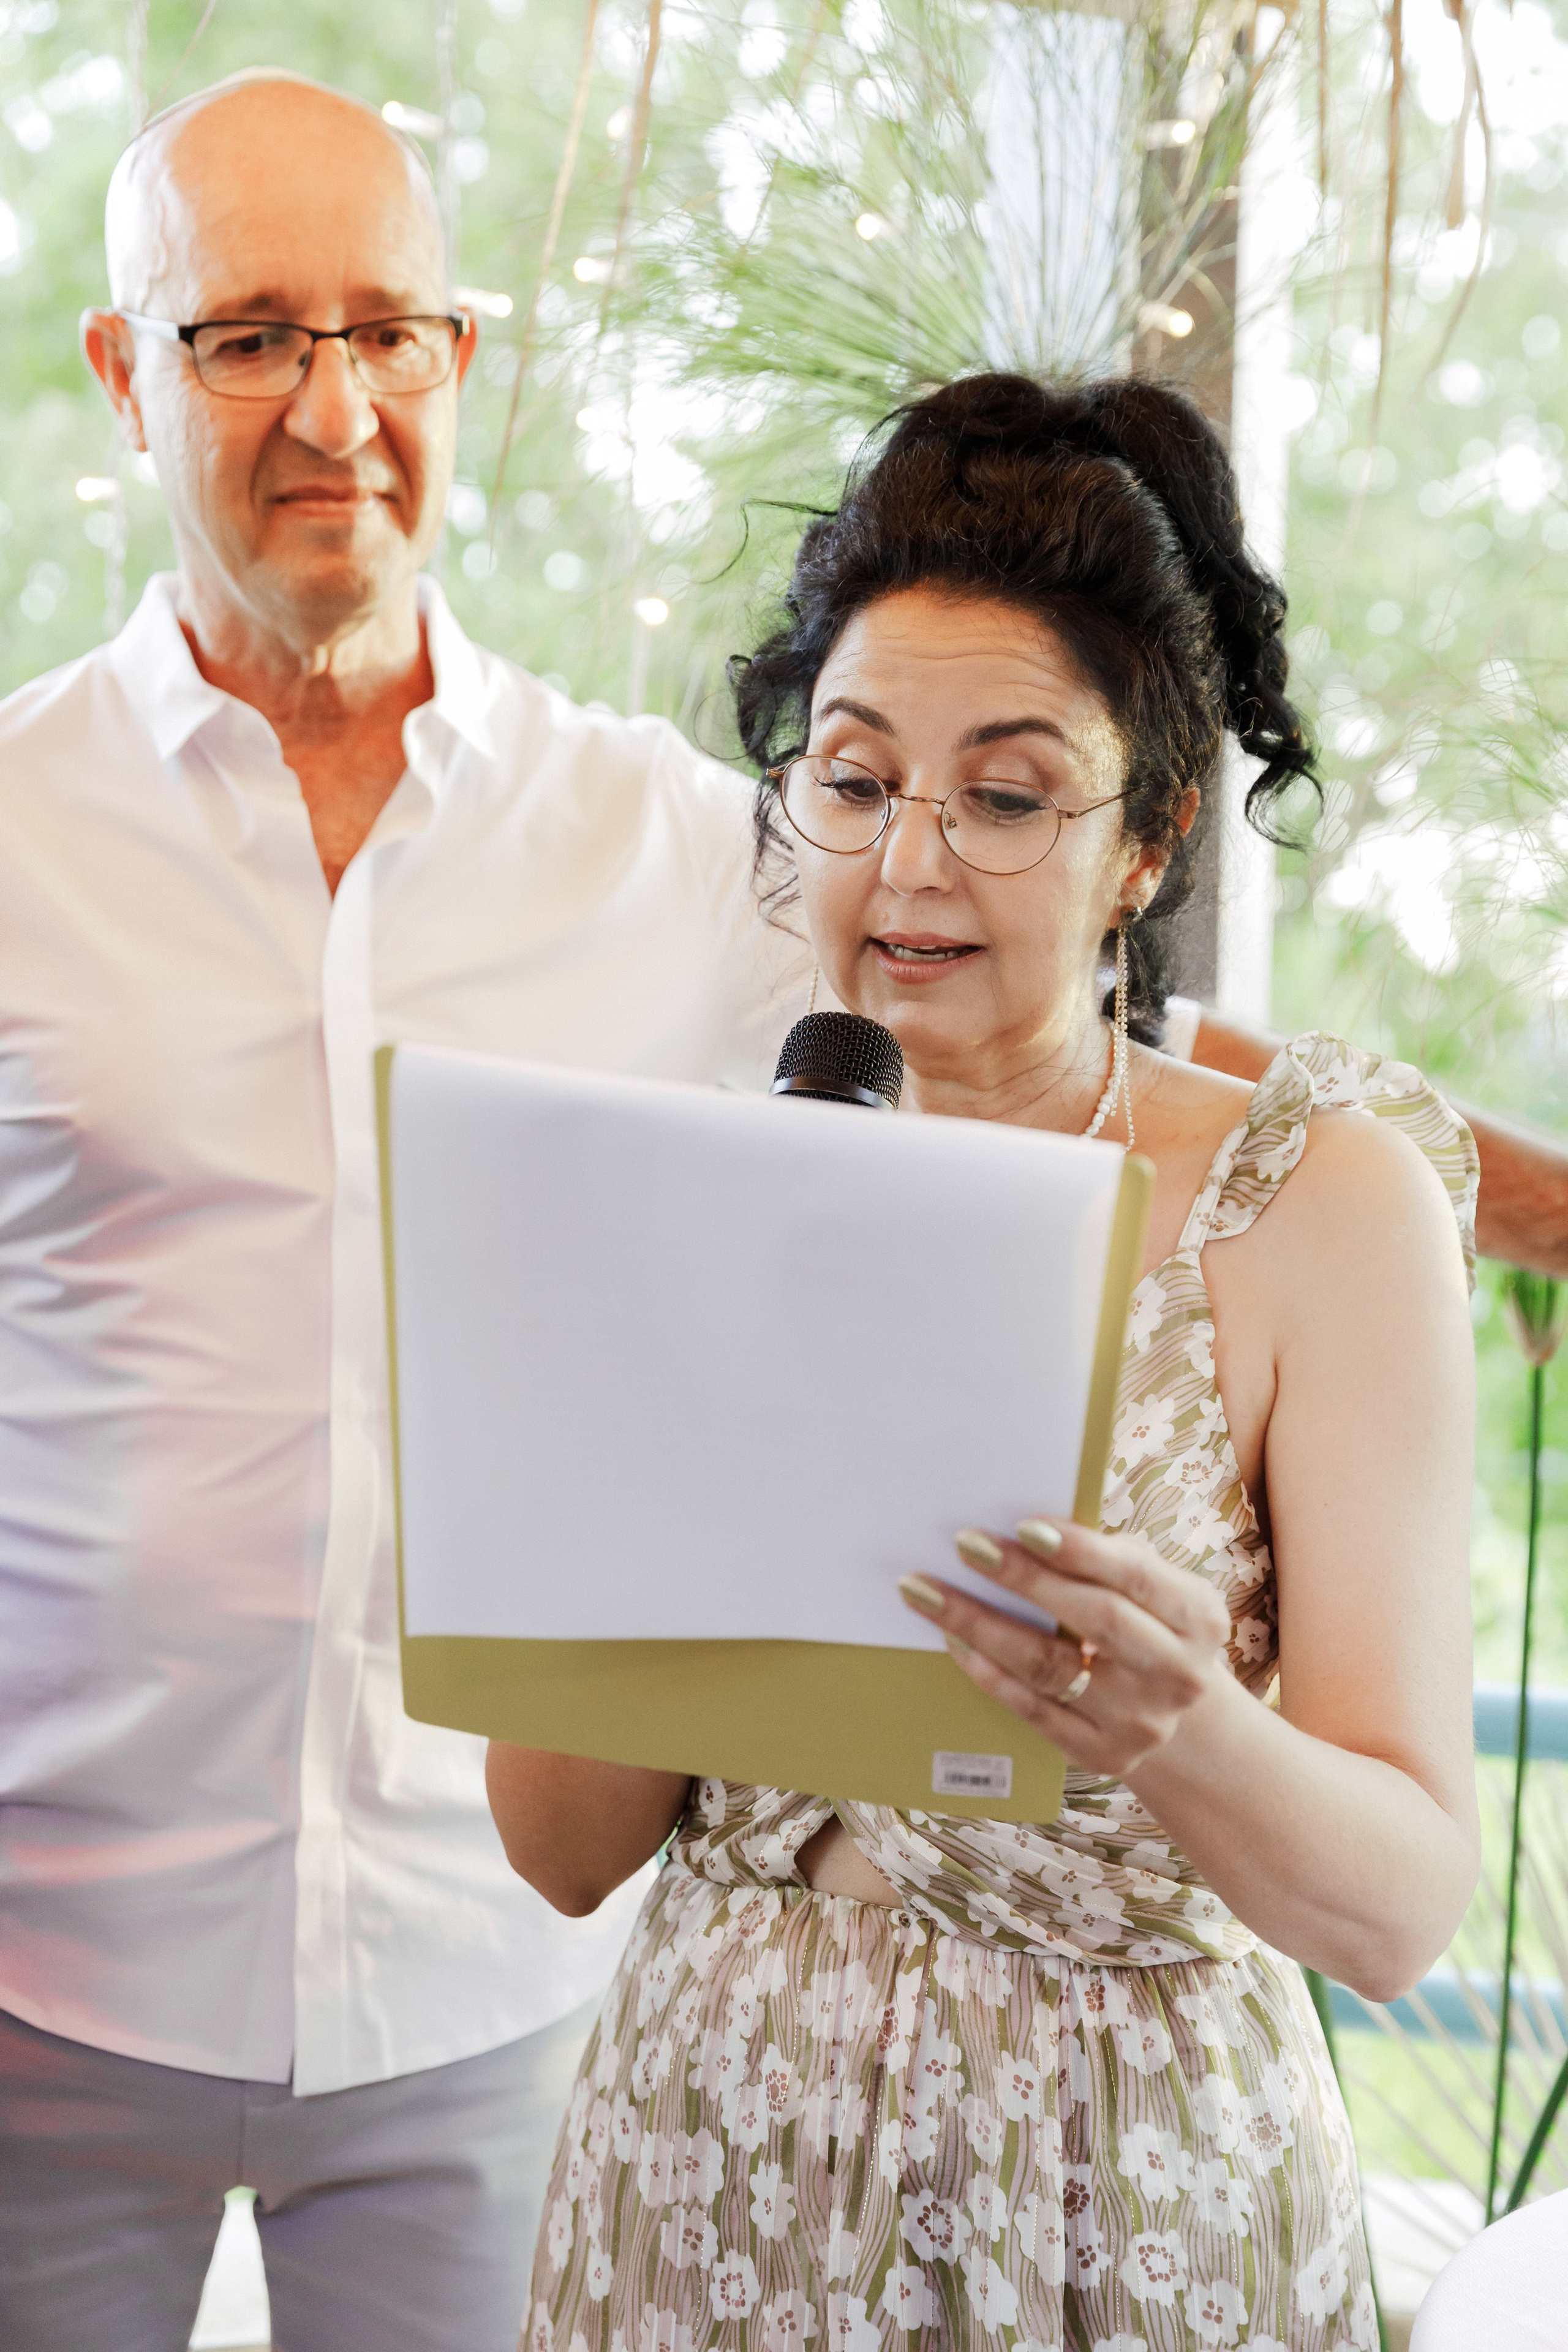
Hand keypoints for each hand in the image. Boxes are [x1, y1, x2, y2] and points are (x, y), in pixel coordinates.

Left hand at [898, 1518, 1231, 1778]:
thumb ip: (1109, 1560)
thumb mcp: (1155, 1590)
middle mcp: (1177, 1674)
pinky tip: (954, 1642)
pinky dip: (988, 1674)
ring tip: (930, 1593)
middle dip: (1025, 1579)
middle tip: (966, 1545)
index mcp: (1198, 1616)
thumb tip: (1028, 1531)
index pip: (1135, 1575)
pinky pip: (1033, 1711)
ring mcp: (1142, 1723)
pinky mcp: (1105, 1756)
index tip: (1023, 1527)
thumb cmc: (1148, 1627)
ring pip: (1050, 1668)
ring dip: (982, 1626)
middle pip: (1094, 1620)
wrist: (1179, 1719)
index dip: (1080, 1550)